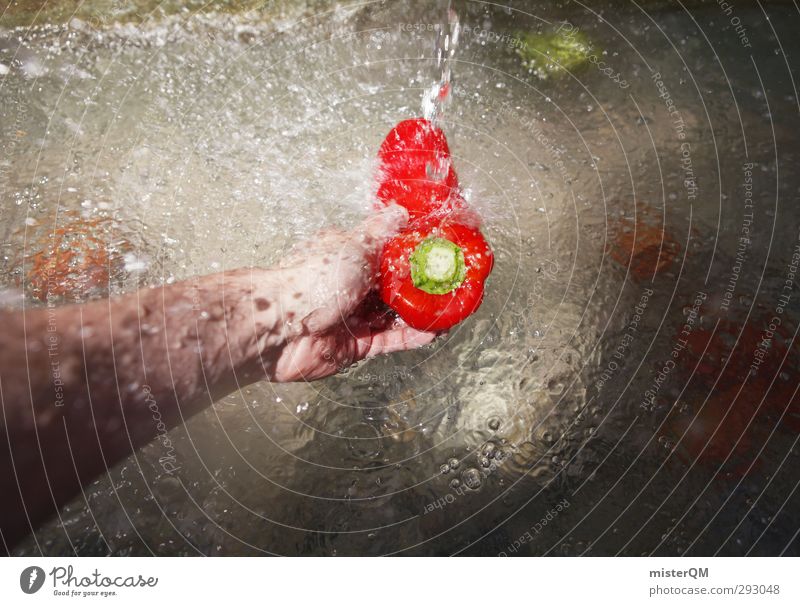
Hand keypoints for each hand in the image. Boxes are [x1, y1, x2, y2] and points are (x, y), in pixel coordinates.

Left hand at [268, 205, 437, 381]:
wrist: (279, 329)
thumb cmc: (311, 279)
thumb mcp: (353, 246)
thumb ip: (381, 233)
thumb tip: (399, 210)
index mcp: (347, 255)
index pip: (385, 251)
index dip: (412, 252)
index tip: (438, 252)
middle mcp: (351, 285)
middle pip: (393, 285)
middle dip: (421, 285)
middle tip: (450, 283)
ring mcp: (353, 316)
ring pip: (394, 314)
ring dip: (421, 312)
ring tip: (450, 308)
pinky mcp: (356, 345)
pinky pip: (390, 339)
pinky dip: (412, 336)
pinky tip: (434, 330)